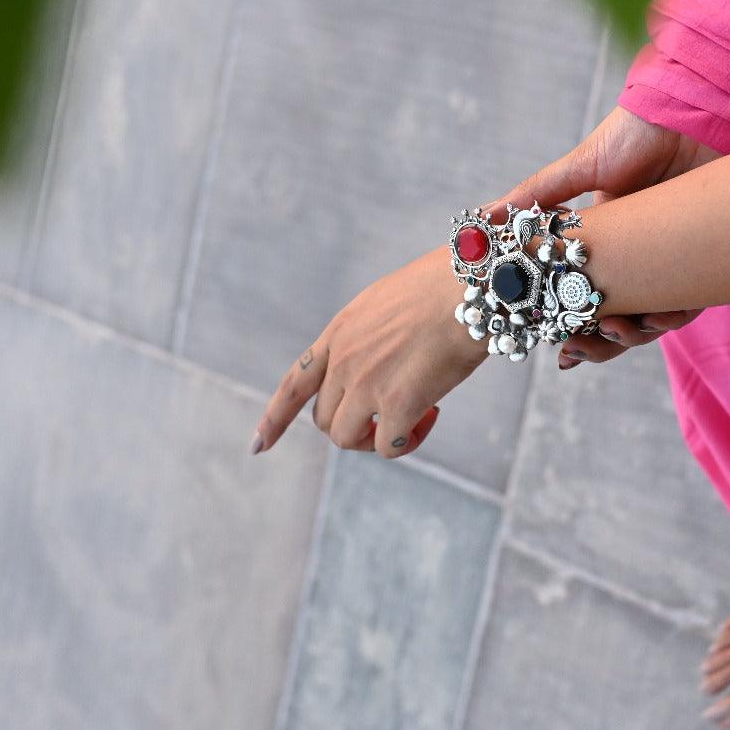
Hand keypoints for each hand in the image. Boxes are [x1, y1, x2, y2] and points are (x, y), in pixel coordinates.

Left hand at [250, 247, 482, 458]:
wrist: (472, 283)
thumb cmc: (446, 286)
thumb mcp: (390, 302)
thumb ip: (373, 335)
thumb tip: (385, 365)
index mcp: (341, 332)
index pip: (295, 382)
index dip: (274, 418)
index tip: (257, 446)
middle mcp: (344, 359)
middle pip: (325, 419)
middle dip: (354, 426)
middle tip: (393, 417)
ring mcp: (366, 383)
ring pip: (348, 437)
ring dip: (376, 438)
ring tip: (415, 418)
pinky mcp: (398, 403)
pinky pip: (389, 446)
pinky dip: (409, 441)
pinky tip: (431, 416)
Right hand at [488, 105, 718, 366]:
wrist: (693, 112)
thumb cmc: (638, 132)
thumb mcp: (581, 166)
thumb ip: (536, 194)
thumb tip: (483, 216)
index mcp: (603, 239)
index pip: (579, 291)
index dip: (565, 321)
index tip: (550, 340)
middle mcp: (635, 255)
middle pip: (613, 316)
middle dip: (595, 342)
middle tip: (576, 349)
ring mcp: (669, 260)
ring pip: (649, 319)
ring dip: (629, 336)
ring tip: (614, 330)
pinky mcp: (704, 259)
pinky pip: (689, 304)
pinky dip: (670, 318)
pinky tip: (657, 319)